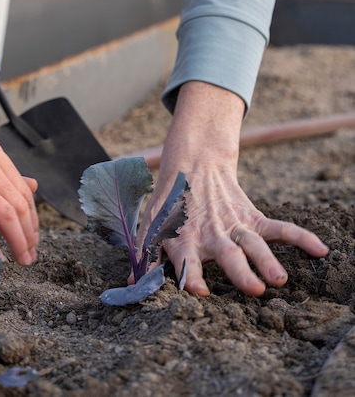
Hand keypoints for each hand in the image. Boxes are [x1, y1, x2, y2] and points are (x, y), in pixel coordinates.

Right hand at [0, 123, 39, 266]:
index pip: (23, 190)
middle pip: (18, 204)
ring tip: (20, 260)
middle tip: (29, 256)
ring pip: (5, 214)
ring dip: (17, 242)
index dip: (33, 218)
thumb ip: (0, 173)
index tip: (33, 238)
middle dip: (29, 235)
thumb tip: (33, 185)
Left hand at [136, 82, 328, 296]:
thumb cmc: (170, 202)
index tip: (197, 290)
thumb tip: (133, 281)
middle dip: (240, 272)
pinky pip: (279, 228)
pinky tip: (320, 250)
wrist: (193, 162)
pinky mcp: (252, 217)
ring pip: (254, 244)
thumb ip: (144, 252)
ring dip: (267, 260)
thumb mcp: (151, 222)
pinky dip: (300, 237)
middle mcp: (211, 234)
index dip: (190, 275)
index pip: (186, 259)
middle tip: (253, 289)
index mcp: (185, 238)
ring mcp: (234, 225)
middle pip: (227, 254)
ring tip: (279, 279)